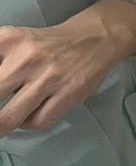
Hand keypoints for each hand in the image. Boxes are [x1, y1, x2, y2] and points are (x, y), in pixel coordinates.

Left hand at [0, 0, 135, 135]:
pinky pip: (37, 122)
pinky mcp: (68, 94)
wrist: (95, 38)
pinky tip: (28, 115)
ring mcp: (48, 79)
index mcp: (7, 40)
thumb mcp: (12, 41)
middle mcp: (24, 58)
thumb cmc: (47, 43)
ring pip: (8, 118)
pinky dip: (27, 124)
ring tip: (0, 127)